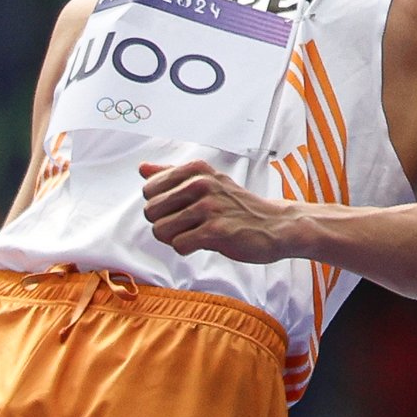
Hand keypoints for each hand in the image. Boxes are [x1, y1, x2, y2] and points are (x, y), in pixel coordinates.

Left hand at [139, 161, 295, 263]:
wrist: (274, 225)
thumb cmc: (237, 206)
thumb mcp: (207, 181)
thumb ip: (172, 175)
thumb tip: (142, 168)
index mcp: (196, 170)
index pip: (148, 188)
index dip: (159, 205)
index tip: (179, 209)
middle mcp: (201, 184)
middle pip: (150, 210)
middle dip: (164, 223)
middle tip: (187, 225)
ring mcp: (209, 207)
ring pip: (161, 230)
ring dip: (175, 238)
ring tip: (195, 234)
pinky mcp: (216, 231)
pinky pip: (179, 245)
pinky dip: (187, 248)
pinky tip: (204, 242)